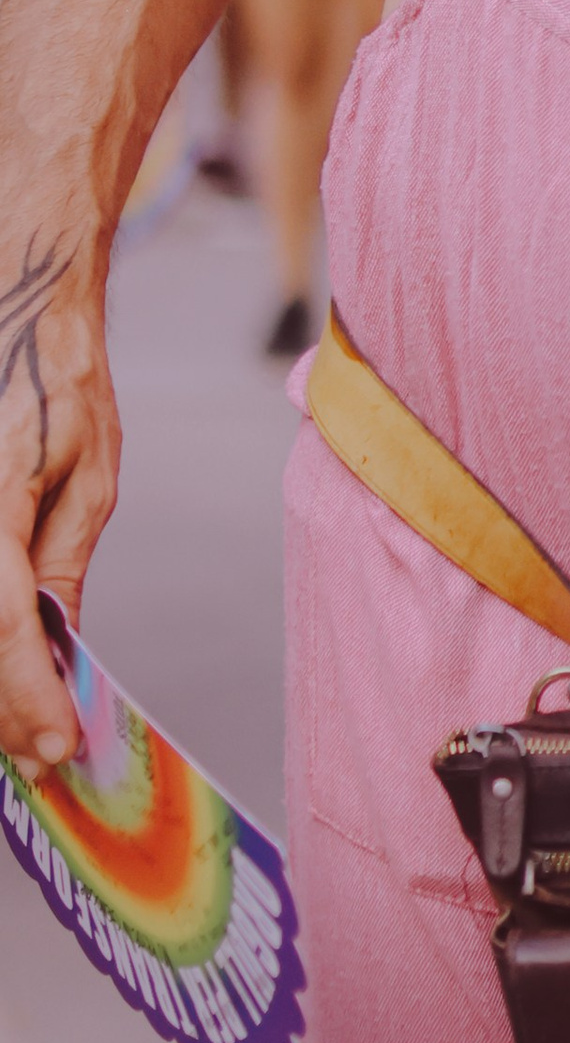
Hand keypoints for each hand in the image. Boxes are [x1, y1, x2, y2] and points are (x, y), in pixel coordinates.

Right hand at [0, 221, 116, 769]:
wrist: (15, 294)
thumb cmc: (56, 378)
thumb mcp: (87, 474)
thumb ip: (60, 568)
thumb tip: (59, 652)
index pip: (0, 628)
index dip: (25, 698)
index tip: (54, 748)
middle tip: (41, 748)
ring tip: (23, 713)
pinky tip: (5, 659)